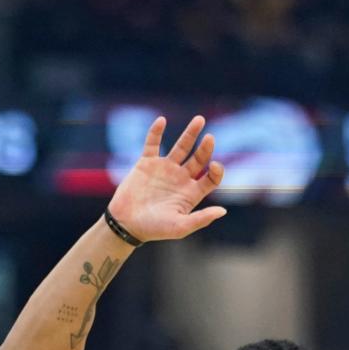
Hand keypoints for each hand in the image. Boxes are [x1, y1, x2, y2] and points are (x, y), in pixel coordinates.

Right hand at [108, 115, 225, 243]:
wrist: (125, 225)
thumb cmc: (153, 229)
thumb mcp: (179, 227)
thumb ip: (201, 219)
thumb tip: (223, 211)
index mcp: (190, 193)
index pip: (211, 177)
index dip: (217, 171)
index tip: (215, 165)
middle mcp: (180, 178)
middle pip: (199, 158)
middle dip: (206, 147)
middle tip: (210, 138)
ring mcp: (164, 169)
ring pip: (181, 146)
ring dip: (191, 133)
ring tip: (200, 120)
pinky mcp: (146, 163)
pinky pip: (152, 143)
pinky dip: (156, 132)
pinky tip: (161, 120)